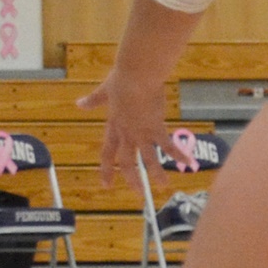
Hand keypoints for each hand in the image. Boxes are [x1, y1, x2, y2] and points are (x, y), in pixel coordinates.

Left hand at [76, 67, 178, 182]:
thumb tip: (79, 104)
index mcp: (114, 125)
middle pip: (127, 161)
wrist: (136, 75)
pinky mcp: (156, 127)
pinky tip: (188, 163)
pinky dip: (178, 154)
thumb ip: (93, 100)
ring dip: (156, 173)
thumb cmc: (121, 79)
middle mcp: (127, 133)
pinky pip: (168, 145)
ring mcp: (141, 132)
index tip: (106, 185)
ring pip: (148, 158)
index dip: (106, 169)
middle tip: (138, 193)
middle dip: (132, 178)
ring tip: (163, 186)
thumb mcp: (104, 92)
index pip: (108, 152)